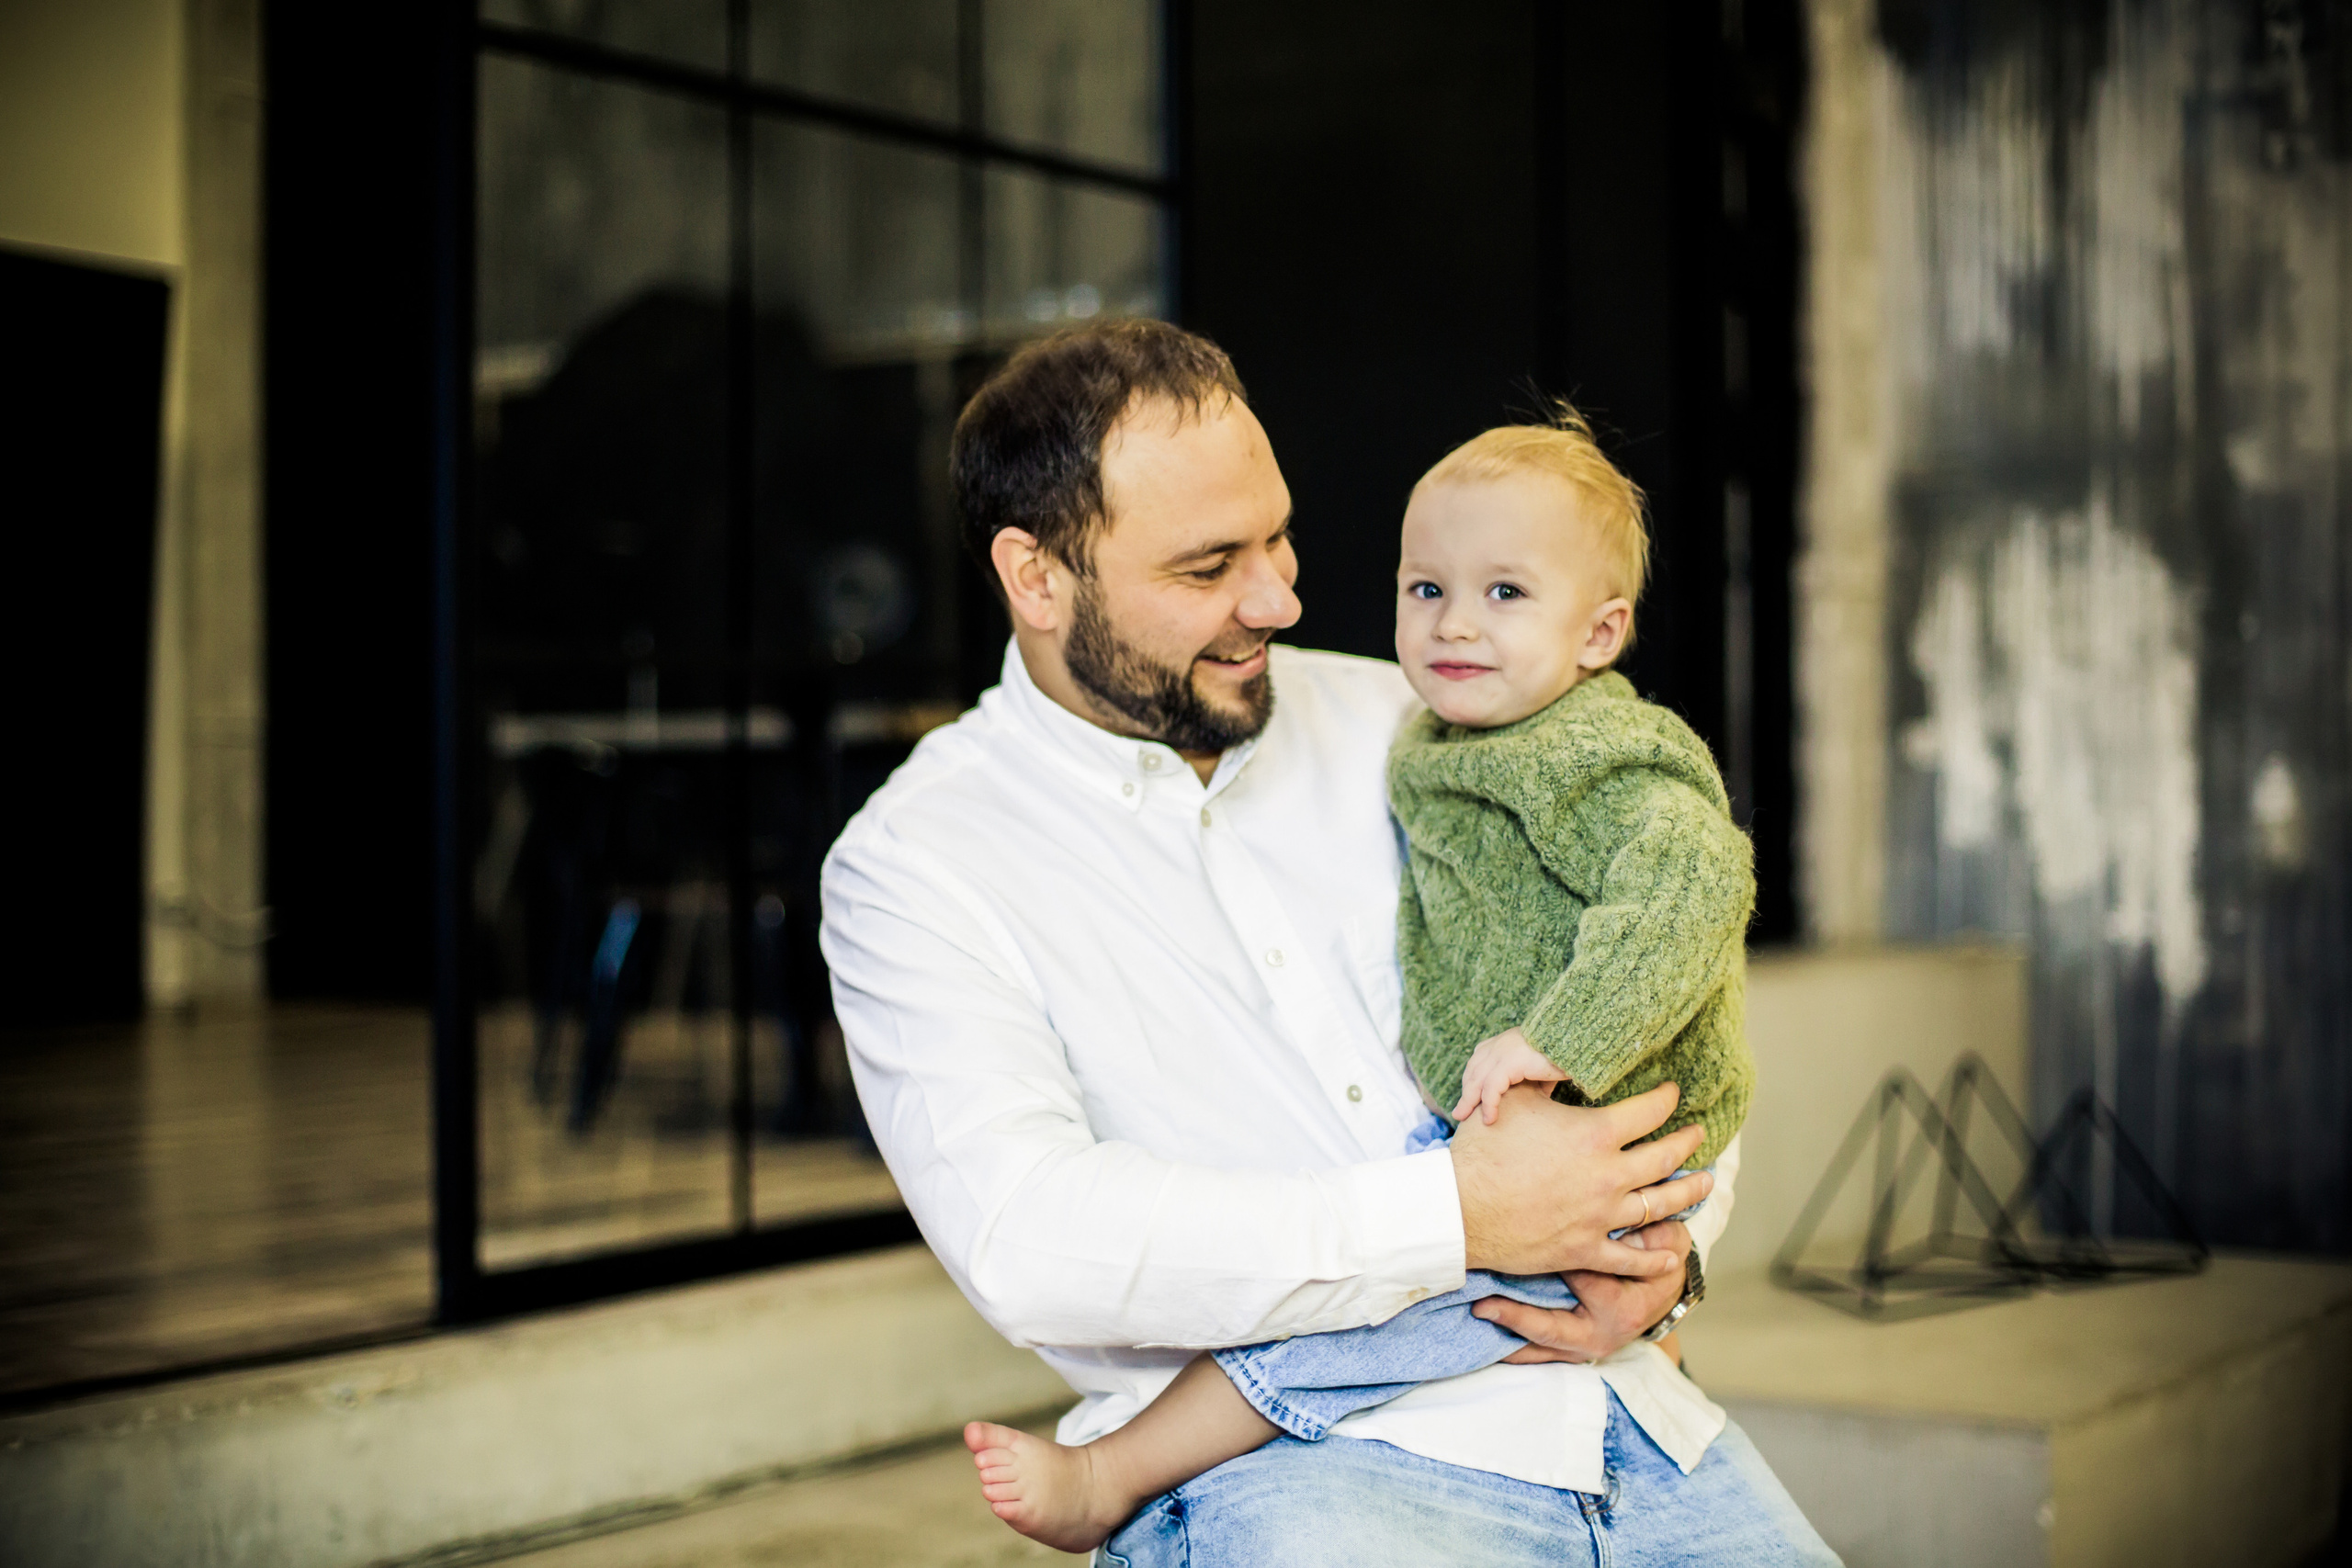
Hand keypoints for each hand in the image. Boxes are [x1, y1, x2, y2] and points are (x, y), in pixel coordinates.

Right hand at [1449, 1080, 1710, 1276]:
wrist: (1460, 1210)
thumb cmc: (1483, 1150)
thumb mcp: (1514, 1100)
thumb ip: (1545, 1080)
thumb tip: (1559, 1062)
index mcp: (1595, 1134)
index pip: (1648, 1111)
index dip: (1666, 1098)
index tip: (1673, 1094)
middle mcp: (1609, 1175)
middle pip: (1666, 1156)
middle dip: (1688, 1142)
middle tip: (1699, 1135)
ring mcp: (1602, 1216)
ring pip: (1661, 1205)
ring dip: (1689, 1192)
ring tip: (1705, 1183)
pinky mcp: (1587, 1249)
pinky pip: (1632, 1258)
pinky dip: (1656, 1257)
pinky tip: (1672, 1253)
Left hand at [1450, 1028, 1566, 1125]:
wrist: (1575, 1042)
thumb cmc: (1563, 1055)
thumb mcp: (1540, 1068)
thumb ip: (1531, 1080)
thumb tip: (1535, 1098)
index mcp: (1503, 1042)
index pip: (1478, 1061)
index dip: (1471, 1080)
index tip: (1469, 1097)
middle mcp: (1498, 1045)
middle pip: (1473, 1071)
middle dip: (1465, 1093)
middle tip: (1459, 1113)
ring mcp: (1501, 1052)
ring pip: (1477, 1081)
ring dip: (1469, 1102)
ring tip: (1464, 1119)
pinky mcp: (1508, 1063)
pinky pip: (1492, 1088)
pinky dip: (1488, 1105)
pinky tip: (1489, 1119)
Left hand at [1470, 1219, 1690, 1364]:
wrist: (1663, 1295)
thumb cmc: (1661, 1259)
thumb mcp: (1666, 1242)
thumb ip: (1650, 1229)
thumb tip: (1631, 1215)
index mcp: (1622, 1307)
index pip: (1583, 1282)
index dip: (1556, 1262)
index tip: (1524, 1240)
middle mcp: (1601, 1334)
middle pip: (1553, 1328)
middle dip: (1517, 1318)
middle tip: (1483, 1305)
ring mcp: (1584, 1347)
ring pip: (1541, 1347)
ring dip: (1508, 1335)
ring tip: (1479, 1316)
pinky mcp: (1571, 1351)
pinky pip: (1539, 1353)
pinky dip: (1515, 1348)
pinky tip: (1488, 1335)